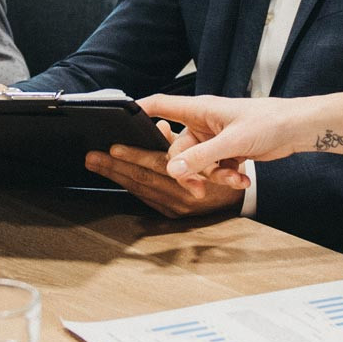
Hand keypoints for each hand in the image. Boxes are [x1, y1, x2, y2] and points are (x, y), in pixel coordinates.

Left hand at [86, 142, 245, 217]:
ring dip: (117, 176)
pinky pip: (146, 199)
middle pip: (142, 181)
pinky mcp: (172, 215)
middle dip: (114, 167)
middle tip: (92, 157)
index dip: (133, 156)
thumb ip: (182, 139)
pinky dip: (130, 186)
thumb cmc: (231, 165)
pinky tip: (115, 177)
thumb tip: (156, 125)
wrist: (250, 195)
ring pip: (140, 190)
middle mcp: (182, 198)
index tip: (112, 148)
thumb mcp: (214, 148)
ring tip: (96, 164)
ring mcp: (176, 209)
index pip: (155, 166)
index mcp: (193, 180)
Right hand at [141, 94, 318, 190]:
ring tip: (235, 180)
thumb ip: (201, 157)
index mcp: (199, 109)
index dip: (138, 113)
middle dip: (189, 171)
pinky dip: (227, 176)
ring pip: (198, 164)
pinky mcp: (226, 151)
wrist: (297, 129)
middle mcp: (202, 123)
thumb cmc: (268, 122)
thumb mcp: (232, 142)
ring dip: (214, 176)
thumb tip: (173, 171)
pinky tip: (243, 178)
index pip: (159, 105)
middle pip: (177, 150)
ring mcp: (214, 139)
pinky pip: (215, 169)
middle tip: (198, 188)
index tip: (120, 126)